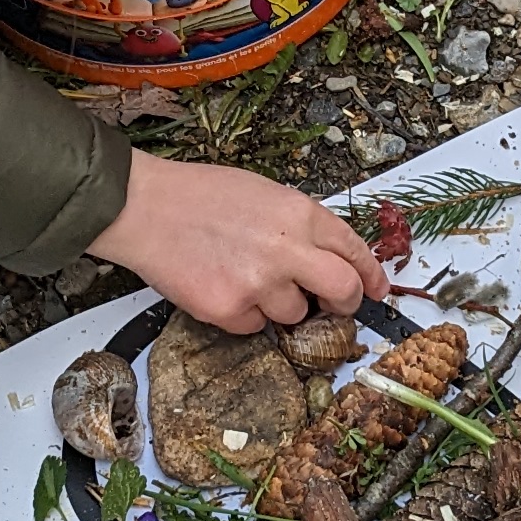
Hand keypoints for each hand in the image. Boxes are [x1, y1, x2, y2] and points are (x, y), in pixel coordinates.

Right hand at [90, 152, 390, 331]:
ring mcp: (259, 283)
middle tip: (333, 305)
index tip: (376, 289)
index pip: (354, 250)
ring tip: (244, 275)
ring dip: (279, 304)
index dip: (370, 274)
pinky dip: (242, 314)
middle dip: (345, 303)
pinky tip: (219, 284)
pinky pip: (254, 327)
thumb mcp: (264, 193)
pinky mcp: (230, 310)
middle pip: (344, 292)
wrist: (144, 207)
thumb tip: (330, 257)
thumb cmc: (198, 196)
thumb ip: (300, 225)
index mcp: (299, 213)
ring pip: (295, 314)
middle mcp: (287, 249)